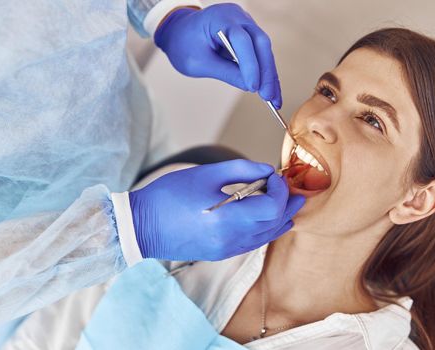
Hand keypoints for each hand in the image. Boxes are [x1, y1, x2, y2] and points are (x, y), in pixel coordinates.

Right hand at [129, 160, 303, 260]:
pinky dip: (266, 228)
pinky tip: (269, 218)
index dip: (280, 190)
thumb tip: (266, 170)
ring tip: (288, 202)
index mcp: (226, 220)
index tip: (275, 175)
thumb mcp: (205, 175)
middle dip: (287, 203)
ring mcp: (226, 250)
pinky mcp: (221, 253)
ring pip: (267, 235)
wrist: (140, 227)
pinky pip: (254, 242)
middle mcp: (231, 240)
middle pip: (274, 223)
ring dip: (280, 217)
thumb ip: (241, 170)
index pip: (271, 207)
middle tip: (293, 188)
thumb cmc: (168, 197)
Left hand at [154, 3, 281, 107]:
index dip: (250, 65)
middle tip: (269, 97)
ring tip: (274, 100)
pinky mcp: (249, 35)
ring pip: (264, 50)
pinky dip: (265, 73)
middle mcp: (237, 16)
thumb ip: (226, 73)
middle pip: (260, 43)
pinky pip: (261, 54)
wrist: (180, 32)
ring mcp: (245, 24)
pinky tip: (271, 90)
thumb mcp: (199, 63)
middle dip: (266, 72)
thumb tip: (250, 86)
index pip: (241, 40)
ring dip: (270, 75)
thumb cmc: (184, 45)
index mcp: (220, 17)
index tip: (253, 88)